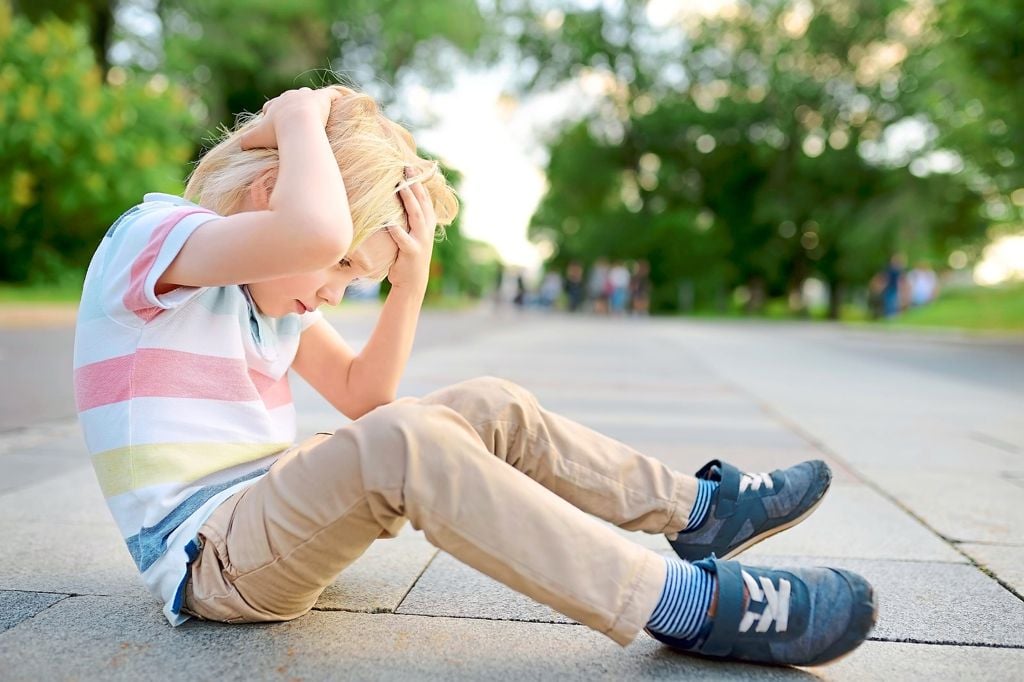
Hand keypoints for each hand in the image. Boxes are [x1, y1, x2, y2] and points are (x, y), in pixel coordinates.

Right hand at [240, 86, 343, 150]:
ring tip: (316, 110)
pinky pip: (330, 94)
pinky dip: (334, 97)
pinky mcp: (322, 98)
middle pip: (290, 99)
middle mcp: (290, 97)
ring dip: (310, 101)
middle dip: (291, 106)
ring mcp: (307, 96)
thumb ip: (246, 141)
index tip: (275, 122)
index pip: (272, 106)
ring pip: (308, 95)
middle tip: (296, 118)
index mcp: (275, 104)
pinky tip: (339, 102)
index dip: (272, 113)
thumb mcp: (257, 138)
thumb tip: (239, 146)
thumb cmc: (277, 132)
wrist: (297, 125)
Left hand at [386, 171, 436, 290]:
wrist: (412, 281)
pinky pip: (403, 239)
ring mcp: (421, 240)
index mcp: (427, 222)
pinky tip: (389, 222)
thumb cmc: (406, 254)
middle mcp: (427, 229)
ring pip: (415, 216)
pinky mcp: (412, 252)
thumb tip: (394, 197)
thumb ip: (407, 217)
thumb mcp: (411, 233)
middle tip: (406, 168)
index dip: (418, 181)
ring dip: (409, 200)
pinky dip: (397, 231)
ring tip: (400, 186)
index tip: (410, 165)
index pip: (424, 197)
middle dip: (414, 184)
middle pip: (421, 202)